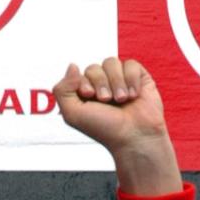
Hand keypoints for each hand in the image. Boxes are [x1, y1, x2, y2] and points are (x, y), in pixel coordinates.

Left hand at [54, 58, 181, 194]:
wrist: (133, 136)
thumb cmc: (104, 129)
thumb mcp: (73, 115)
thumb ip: (62, 91)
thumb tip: (72, 66)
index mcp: (84, 95)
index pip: (79, 74)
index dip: (84, 83)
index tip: (90, 97)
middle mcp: (101, 86)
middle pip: (94, 67)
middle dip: (100, 83)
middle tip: (106, 100)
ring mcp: (119, 80)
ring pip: (111, 63)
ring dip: (116, 83)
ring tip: (122, 100)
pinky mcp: (137, 77)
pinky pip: (131, 64)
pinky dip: (131, 79)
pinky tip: (133, 95)